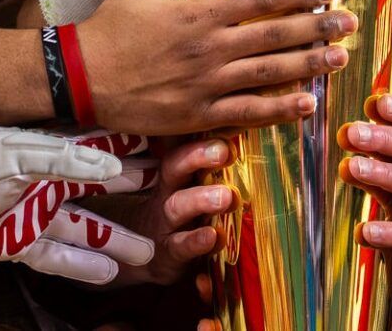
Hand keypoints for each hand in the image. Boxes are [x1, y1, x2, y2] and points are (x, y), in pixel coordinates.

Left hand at [0, 127, 157, 284]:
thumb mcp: (17, 152)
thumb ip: (65, 160)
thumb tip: (111, 169)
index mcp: (46, 154)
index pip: (97, 152)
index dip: (127, 153)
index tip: (160, 152)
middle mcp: (44, 185)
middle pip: (98, 192)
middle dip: (131, 194)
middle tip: (166, 198)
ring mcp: (31, 216)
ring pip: (84, 230)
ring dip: (114, 239)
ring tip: (147, 250)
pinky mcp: (15, 244)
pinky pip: (56, 257)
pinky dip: (80, 266)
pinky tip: (106, 273)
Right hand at [81, 0, 357, 134]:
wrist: (81, 77)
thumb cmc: (111, 27)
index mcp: (199, 13)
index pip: (260, 0)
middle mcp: (210, 48)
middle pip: (275, 36)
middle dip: (317, 28)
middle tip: (349, 22)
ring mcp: (207, 84)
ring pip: (269, 74)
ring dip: (309, 65)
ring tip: (340, 58)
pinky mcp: (200, 115)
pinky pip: (248, 113)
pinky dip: (280, 109)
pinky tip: (307, 104)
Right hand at [111, 136, 238, 286]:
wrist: (145, 256)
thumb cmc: (180, 216)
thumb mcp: (189, 191)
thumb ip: (210, 171)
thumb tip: (246, 138)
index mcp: (175, 179)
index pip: (182, 151)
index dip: (199, 143)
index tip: (225, 134)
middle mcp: (167, 197)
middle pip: (175, 169)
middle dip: (198, 158)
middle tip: (226, 151)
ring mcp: (166, 227)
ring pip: (178, 208)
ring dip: (201, 200)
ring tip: (227, 197)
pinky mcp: (169, 257)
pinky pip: (181, 252)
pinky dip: (197, 249)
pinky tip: (213, 245)